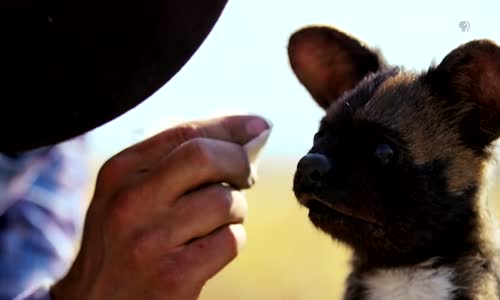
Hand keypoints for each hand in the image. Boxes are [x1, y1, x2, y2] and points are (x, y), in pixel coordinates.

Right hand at [51, 115, 270, 299]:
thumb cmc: (123, 240)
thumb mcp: (128, 192)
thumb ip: (172, 160)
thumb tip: (243, 129)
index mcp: (120, 172)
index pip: (184, 132)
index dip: (229, 126)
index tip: (257, 126)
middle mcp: (131, 202)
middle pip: (207, 157)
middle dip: (239, 163)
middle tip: (245, 177)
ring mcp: (151, 240)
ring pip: (226, 201)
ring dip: (235, 210)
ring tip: (216, 221)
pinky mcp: (174, 276)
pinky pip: (231, 240)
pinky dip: (232, 240)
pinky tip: (211, 247)